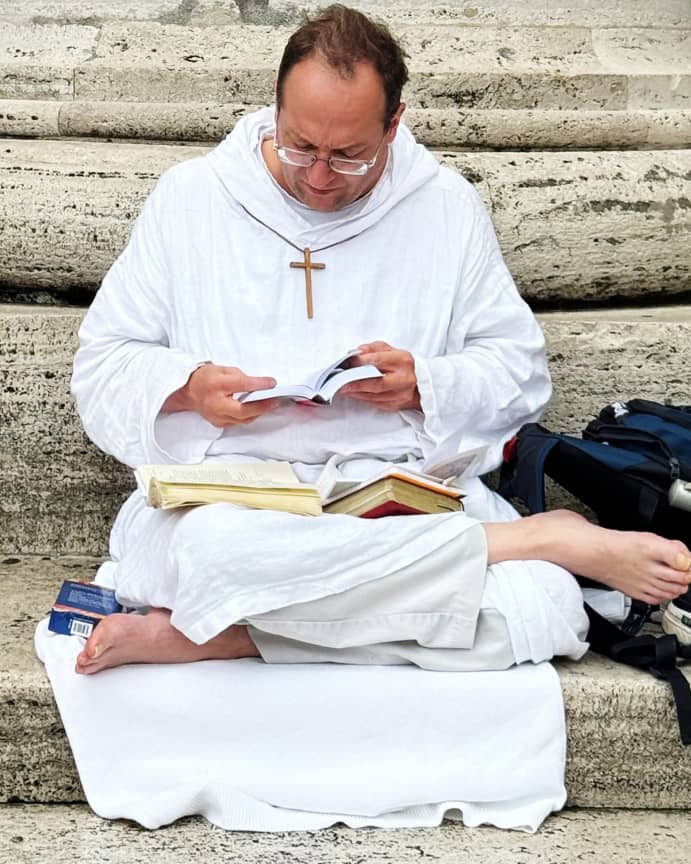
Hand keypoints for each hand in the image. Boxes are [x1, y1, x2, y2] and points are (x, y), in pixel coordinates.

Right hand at [162, 364, 279, 426]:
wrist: (188, 392)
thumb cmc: (204, 378)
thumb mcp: (222, 369)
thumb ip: (240, 376)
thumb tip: (257, 385)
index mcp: (216, 385)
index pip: (242, 385)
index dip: (260, 384)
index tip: (272, 383)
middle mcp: (215, 403)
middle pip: (244, 410)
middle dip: (262, 406)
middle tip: (275, 400)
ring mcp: (216, 416)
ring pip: (243, 419)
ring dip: (258, 412)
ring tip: (268, 404)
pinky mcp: (219, 423)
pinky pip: (238, 422)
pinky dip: (248, 416)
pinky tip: (255, 410)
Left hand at [341, 341, 420, 411]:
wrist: (419, 382)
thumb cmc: (401, 364)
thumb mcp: (390, 350)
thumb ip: (372, 348)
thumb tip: (355, 353)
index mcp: (403, 360)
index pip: (378, 361)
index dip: (360, 363)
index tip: (346, 364)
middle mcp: (404, 379)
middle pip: (376, 383)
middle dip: (356, 383)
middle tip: (341, 382)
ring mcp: (401, 395)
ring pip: (373, 396)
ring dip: (356, 392)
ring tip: (343, 387)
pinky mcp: (395, 405)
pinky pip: (374, 403)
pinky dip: (362, 398)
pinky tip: (354, 393)